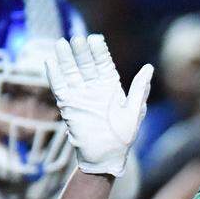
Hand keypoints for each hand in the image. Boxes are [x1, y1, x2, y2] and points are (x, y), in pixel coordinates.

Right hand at [45, 34, 152, 177]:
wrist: (106, 158)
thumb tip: (149, 67)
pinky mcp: (68, 105)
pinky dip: (55, 76)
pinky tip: (51, 62)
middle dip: (82, 52)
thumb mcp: (134, 112)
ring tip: (61, 43)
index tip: (95, 39)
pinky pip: (60, 88)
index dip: (99, 51)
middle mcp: (95, 89)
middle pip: (86, 65)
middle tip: (78, 39)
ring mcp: (81, 96)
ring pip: (71, 72)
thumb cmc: (123, 138)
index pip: (104, 64)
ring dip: (66, 59)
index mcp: (111, 88)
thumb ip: (139, 89)